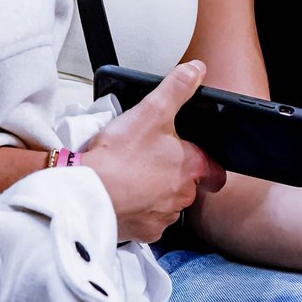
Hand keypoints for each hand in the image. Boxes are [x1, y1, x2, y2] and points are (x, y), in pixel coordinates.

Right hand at [81, 60, 225, 242]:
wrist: (87, 193)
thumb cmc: (119, 157)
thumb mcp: (152, 109)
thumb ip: (177, 88)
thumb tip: (196, 71)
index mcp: (190, 167)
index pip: (214, 170)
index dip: (205, 161)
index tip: (193, 155)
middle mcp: (182, 196)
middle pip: (187, 184)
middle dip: (172, 172)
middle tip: (149, 157)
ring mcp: (162, 216)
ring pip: (166, 202)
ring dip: (154, 191)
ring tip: (132, 173)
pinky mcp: (142, 231)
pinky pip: (147, 219)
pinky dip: (138, 208)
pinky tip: (122, 193)